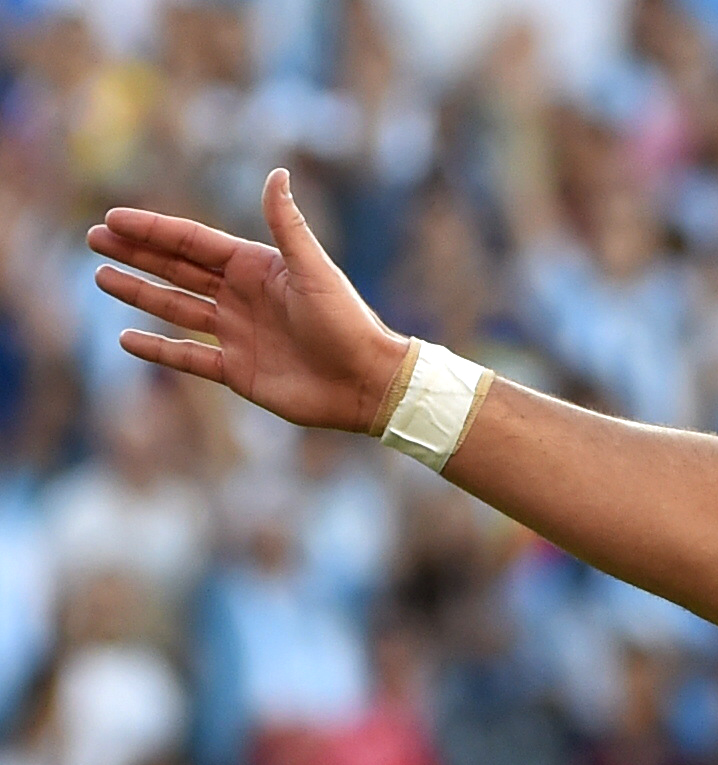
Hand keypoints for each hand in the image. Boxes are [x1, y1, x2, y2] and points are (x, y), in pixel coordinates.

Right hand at [88, 169, 404, 435]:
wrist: (369, 383)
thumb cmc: (348, 322)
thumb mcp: (313, 269)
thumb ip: (288, 225)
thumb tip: (277, 173)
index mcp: (255, 267)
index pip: (192, 242)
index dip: (152, 229)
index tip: (112, 219)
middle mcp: (241, 296)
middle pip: (176, 269)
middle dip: (136, 253)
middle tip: (93, 238)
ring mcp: (237, 332)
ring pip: (176, 308)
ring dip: (139, 293)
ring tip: (102, 277)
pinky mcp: (238, 370)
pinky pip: (189, 357)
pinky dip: (159, 350)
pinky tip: (127, 339)